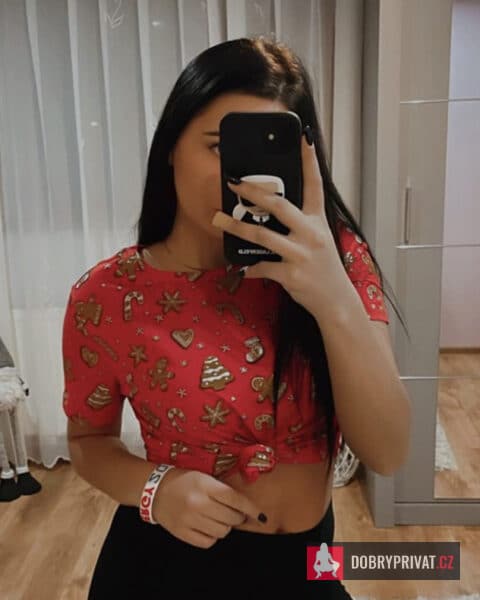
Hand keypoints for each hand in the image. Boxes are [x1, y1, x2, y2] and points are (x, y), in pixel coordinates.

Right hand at [152, 468, 265, 548]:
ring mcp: (190, 520)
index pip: (236, 500)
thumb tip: (244, 507)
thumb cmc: (184, 480)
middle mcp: (198, 503)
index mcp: (205, 486)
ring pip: (222, 531)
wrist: (155, 490)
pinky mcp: (182, 533)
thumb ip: (222, 490)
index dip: (252, 509)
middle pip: (231, 518)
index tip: (262, 517)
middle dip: (237, 517)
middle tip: (232, 513)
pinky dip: (212, 536)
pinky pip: (208, 542)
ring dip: (225, 526)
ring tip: (217, 518)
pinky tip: (207, 526)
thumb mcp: (204, 477)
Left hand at [211, 131, 350, 319]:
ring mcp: (301, 254)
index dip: (309, 160)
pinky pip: (262, 266)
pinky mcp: (291, 274)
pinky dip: (250, 267)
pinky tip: (243, 267)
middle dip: (253, 192)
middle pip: (279, 205)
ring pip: (262, 235)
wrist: (335, 300)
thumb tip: (269, 211)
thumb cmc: (323, 268)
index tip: (304, 136)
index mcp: (318, 221)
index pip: (315, 184)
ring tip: (218, 220)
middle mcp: (311, 234)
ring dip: (236, 227)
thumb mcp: (318, 239)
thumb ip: (299, 224)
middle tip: (234, 184)